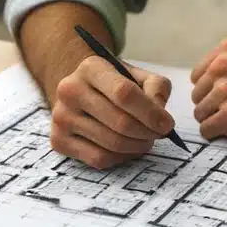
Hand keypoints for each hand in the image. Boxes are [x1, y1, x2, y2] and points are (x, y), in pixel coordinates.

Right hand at [48, 55, 173, 169]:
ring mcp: (61, 117)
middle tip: (160, 134)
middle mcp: (70, 90)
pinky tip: (127, 148)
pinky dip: (120, 158)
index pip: (124, 93)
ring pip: (111, 143)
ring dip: (137, 146)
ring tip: (145, 139)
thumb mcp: (138, 75)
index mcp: (91, 68)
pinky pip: (98, 158)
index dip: (150, 113)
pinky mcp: (58, 140)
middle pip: (120, 122)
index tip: (168, 124)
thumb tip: (160, 114)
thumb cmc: (116, 84)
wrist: (81, 92)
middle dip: (147, 133)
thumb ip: (156, 88)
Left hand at [190, 36, 226, 145]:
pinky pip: (207, 131)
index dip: (212, 88)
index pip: (200, 74)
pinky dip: (219, 134)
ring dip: (216, 120)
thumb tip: (215, 78)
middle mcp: (222, 67)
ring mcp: (224, 92)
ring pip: (201, 113)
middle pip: (198, 94)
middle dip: (213, 105)